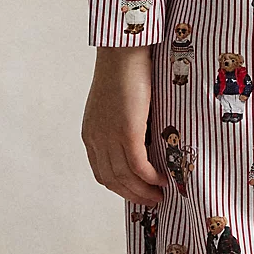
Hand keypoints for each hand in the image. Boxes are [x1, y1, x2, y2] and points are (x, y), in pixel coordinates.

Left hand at [81, 46, 164, 204]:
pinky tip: (163, 180)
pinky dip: (151, 178)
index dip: (120, 188)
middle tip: (153, 201)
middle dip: (133, 195)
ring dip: (144, 191)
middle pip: (112, 181)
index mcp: (90, 134)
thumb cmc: (124, 72)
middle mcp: (96, 139)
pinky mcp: (127, 132)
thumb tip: (143, 141)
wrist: (124, 52)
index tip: (138, 193)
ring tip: (161, 196)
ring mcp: (110, 137)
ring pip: (125, 178)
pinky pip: (139, 166)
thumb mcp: (116, 105)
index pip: (102, 172)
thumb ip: (122, 125)